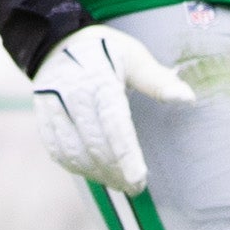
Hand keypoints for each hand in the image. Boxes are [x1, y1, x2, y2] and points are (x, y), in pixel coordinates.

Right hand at [31, 25, 194, 195]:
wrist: (56, 41)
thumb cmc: (104, 50)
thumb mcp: (133, 56)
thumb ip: (157, 80)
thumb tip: (187, 98)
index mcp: (99, 78)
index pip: (114, 123)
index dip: (126, 154)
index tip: (139, 179)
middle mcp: (72, 93)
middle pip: (94, 143)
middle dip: (116, 171)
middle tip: (136, 188)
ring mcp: (52, 106)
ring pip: (74, 151)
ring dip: (97, 174)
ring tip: (119, 184)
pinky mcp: (42, 117)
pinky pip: (57, 150)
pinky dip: (76, 167)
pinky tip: (95, 174)